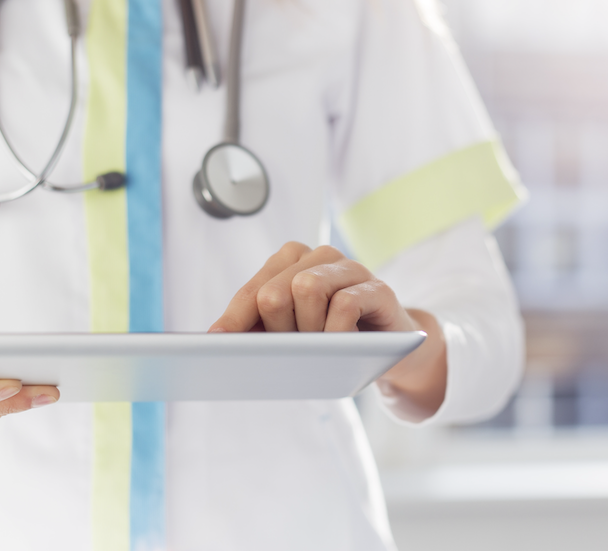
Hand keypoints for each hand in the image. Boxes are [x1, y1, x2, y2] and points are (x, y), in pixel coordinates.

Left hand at [210, 243, 446, 417]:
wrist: (391, 350)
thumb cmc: (334, 340)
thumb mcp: (294, 336)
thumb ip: (262, 331)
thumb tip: (219, 340)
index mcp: (292, 262)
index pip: (254, 290)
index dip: (234, 319)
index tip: (216, 342)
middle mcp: (320, 257)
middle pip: (275, 291)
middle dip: (277, 331)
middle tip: (293, 352)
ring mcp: (351, 268)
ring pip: (307, 289)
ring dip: (309, 330)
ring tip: (322, 347)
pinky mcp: (379, 287)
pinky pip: (345, 304)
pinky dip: (337, 332)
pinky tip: (342, 346)